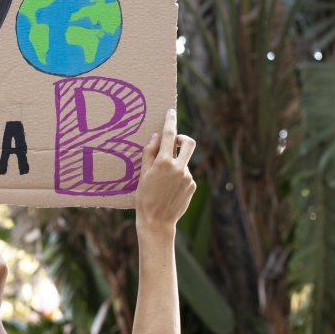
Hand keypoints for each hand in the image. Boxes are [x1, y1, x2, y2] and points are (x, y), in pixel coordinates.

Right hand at [136, 109, 196, 236]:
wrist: (157, 222)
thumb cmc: (144, 198)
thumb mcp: (142, 175)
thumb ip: (149, 154)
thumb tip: (155, 137)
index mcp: (163, 162)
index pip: (169, 135)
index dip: (170, 120)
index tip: (171, 111)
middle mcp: (179, 167)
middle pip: (189, 142)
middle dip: (183, 138)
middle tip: (175, 142)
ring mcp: (188, 177)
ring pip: (185, 161)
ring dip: (177, 163)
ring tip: (164, 180)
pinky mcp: (192, 186)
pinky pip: (186, 174)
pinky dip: (179, 176)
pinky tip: (169, 189)